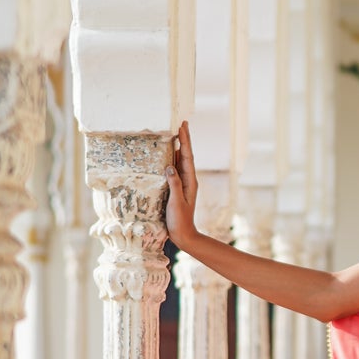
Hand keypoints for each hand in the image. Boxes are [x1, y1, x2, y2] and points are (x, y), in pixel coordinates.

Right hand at [166, 121, 198, 245]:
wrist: (183, 235)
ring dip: (178, 146)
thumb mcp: (176, 202)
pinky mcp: (177, 188)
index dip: (184, 141)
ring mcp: (183, 183)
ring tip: (175, 133)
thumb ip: (174, 184)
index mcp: (190, 181)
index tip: (182, 127)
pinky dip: (172, 158)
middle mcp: (188, 179)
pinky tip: (168, 154)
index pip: (187, 157)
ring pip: (180, 160)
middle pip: (185, 155)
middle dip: (183, 139)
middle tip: (181, 123)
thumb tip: (169, 166)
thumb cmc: (180, 220)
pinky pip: (175, 169)